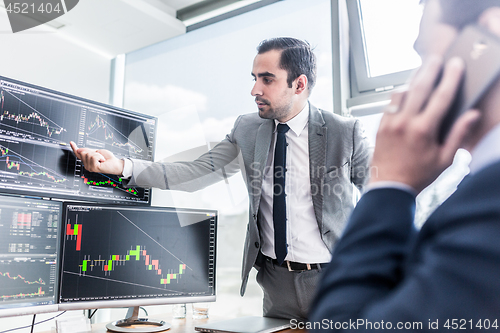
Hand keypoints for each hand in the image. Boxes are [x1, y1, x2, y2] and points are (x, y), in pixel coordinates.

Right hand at [70, 141, 123, 174]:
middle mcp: (86, 165)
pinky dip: (100, 157)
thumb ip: (88, 151)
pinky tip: (102, 161)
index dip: (74, 148)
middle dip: (92, 152)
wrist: (115, 163)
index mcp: (87, 161)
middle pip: (83, 152)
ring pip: (88, 154)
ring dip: (97, 155)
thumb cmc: (107, 158)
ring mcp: (89, 167)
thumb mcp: (96, 152)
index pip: (79, 154)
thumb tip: (78, 149)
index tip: (71, 142)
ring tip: (101, 159)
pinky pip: (93, 157)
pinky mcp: (93, 168)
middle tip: (99, 156)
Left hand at [369, 55, 480, 192]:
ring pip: (402, 92)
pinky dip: (400, 93)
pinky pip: (390, 103)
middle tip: (437, 58)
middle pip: (419, 87)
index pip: (441, 97)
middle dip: (430, 69)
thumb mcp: (445, 159)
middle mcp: (405, 123)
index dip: (451, 77)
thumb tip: (472, 115)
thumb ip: (459, 135)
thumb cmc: (418, 175)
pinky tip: (406, 88)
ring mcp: (390, 123)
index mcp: (424, 130)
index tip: (456, 64)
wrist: (388, 187)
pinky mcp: (380, 126)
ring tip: (422, 68)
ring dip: (413, 78)